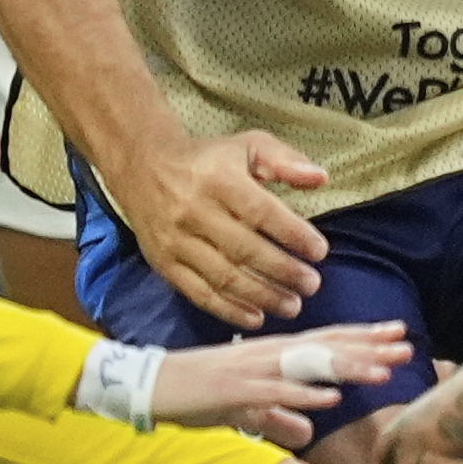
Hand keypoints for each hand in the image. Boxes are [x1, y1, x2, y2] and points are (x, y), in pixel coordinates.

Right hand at [108, 124, 331, 327]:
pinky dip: (229, 310)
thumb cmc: (206, 159)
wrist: (142, 166)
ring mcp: (177, 241)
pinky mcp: (165, 263)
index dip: (293, 234)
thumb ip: (285, 161)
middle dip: (283, 272)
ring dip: (261, 296)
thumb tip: (320, 178)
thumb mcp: (247, 146)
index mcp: (219, 179)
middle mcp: (195, 211)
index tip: (319, 251)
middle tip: (311, 285)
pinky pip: (199, 293)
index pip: (261, 212)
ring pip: (223, 276)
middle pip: (244, 249)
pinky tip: (255, 317)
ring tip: (291, 305)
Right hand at [146, 316, 415, 442]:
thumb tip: (307, 430)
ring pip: (310, 365)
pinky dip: (305, 395)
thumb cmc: (198, 395)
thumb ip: (278, 415)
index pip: (328, 341)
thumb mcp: (246, 409)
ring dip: (348, 367)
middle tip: (408, 344)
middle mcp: (270, 355)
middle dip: (369, 347)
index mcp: (275, 355)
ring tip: (384, 370)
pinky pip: (277, 393)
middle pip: (328, 346)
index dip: (364, 338)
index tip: (399, 335)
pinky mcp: (237, 390)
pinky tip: (331, 398)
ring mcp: (255, 370)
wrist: (152, 387)